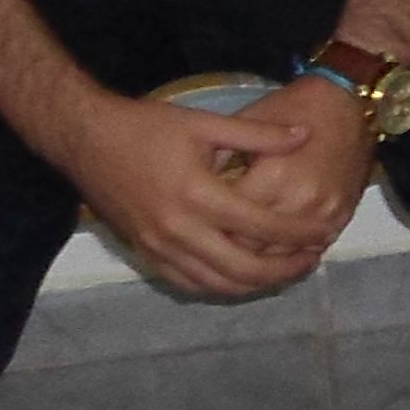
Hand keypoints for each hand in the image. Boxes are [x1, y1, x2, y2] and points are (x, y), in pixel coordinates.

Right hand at [64, 88, 357, 301]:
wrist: (84, 139)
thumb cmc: (145, 126)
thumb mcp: (203, 122)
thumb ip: (258, 134)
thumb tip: (305, 135)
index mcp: (197, 194)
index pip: (263, 225)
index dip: (300, 233)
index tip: (325, 231)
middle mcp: (178, 229)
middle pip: (245, 268)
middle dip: (285, 269)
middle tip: (313, 259)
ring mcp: (159, 247)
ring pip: (218, 284)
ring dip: (257, 284)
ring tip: (286, 271)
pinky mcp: (146, 254)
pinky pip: (189, 284)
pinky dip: (221, 287)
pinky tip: (243, 277)